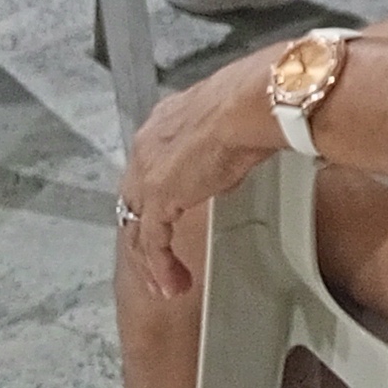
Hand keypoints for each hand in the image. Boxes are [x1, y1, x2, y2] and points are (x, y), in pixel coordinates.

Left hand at [117, 52, 281, 300]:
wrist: (251, 104)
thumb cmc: (253, 102)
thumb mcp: (231, 124)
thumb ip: (220, 145)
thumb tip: (230, 160)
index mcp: (162, 122)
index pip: (146, 167)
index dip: (154, 197)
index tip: (167, 219)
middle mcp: (146, 147)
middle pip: (133, 201)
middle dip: (144, 235)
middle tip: (158, 261)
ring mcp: (147, 174)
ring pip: (136, 227)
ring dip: (149, 261)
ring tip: (165, 285)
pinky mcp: (157, 199)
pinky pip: (152, 243)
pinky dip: (161, 267)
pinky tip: (173, 284)